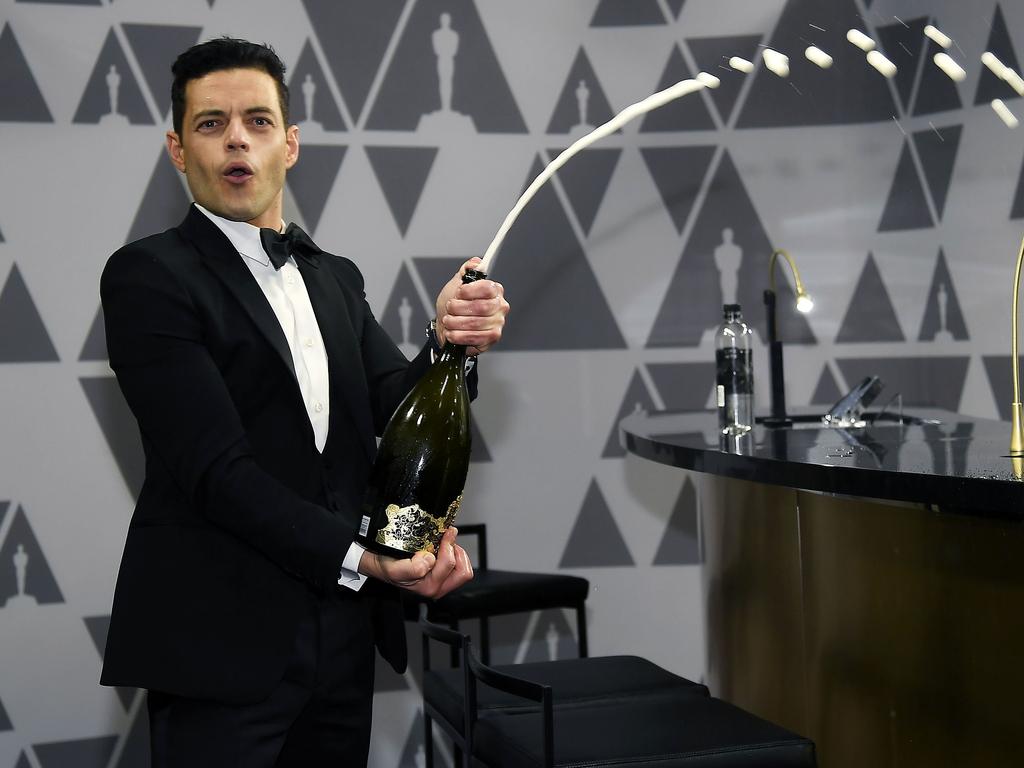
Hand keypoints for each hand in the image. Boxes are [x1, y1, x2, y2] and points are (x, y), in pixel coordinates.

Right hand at [359, 527, 473, 598]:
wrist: (380, 565)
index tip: (440, 535)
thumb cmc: (388, 567)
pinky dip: (454, 554)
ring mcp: (442, 583)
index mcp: (429, 587)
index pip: (449, 564)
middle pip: (463, 571)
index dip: (445, 546)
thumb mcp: (394, 569)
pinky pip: (460, 566)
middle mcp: (437, 588)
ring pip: (464, 569)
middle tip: (446, 539)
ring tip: (444, 544)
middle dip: (456, 552)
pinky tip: (442, 548)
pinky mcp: (444, 577)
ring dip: (456, 552)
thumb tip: (430, 559)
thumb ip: (413, 568)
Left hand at [434, 258, 509, 355]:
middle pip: (481, 307)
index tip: (458, 293)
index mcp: (494, 290)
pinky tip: (452, 333)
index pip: (487, 288)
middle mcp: (499, 306)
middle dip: (459, 308)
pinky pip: (477, 338)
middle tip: (450, 308)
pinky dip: (460, 336)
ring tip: (448, 321)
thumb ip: (466, 270)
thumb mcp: (456, 284)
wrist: (447, 327)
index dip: (469, 291)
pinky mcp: (492, 338)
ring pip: (476, 323)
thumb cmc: (454, 307)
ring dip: (456, 323)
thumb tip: (476, 263)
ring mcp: (497, 323)